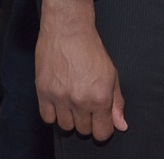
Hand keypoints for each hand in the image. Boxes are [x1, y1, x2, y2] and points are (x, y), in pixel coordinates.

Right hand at [37, 0, 127, 141]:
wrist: (68, 30)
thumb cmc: (90, 49)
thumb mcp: (112, 75)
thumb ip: (117, 103)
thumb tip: (121, 125)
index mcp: (99, 98)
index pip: (101, 133)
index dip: (102, 128)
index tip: (99, 121)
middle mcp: (79, 101)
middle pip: (83, 130)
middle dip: (86, 121)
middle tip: (85, 107)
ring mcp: (59, 96)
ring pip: (65, 126)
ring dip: (69, 118)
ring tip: (71, 104)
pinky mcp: (42, 90)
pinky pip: (47, 117)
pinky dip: (52, 114)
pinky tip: (58, 103)